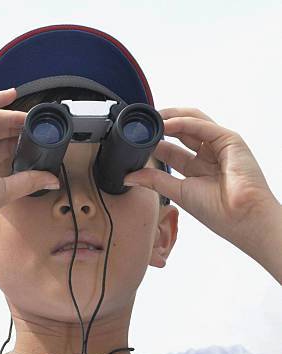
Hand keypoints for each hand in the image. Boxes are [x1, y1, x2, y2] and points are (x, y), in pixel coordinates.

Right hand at [0, 88, 59, 238]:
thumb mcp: (6, 190)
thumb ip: (30, 181)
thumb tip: (52, 180)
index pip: (1, 152)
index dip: (18, 144)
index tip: (36, 141)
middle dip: (16, 129)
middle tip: (35, 126)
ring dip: (10, 116)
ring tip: (28, 116)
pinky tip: (10, 95)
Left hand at [124, 107, 278, 255]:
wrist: (241, 218)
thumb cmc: (219, 212)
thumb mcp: (178, 192)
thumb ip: (154, 181)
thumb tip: (129, 177)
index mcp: (198, 170)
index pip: (172, 150)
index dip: (153, 143)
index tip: (135, 140)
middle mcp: (209, 156)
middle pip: (181, 131)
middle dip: (160, 125)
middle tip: (141, 123)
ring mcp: (219, 146)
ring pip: (192, 122)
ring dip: (170, 117)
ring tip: (150, 117)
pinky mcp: (229, 140)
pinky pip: (202, 125)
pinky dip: (183, 122)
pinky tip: (166, 124)